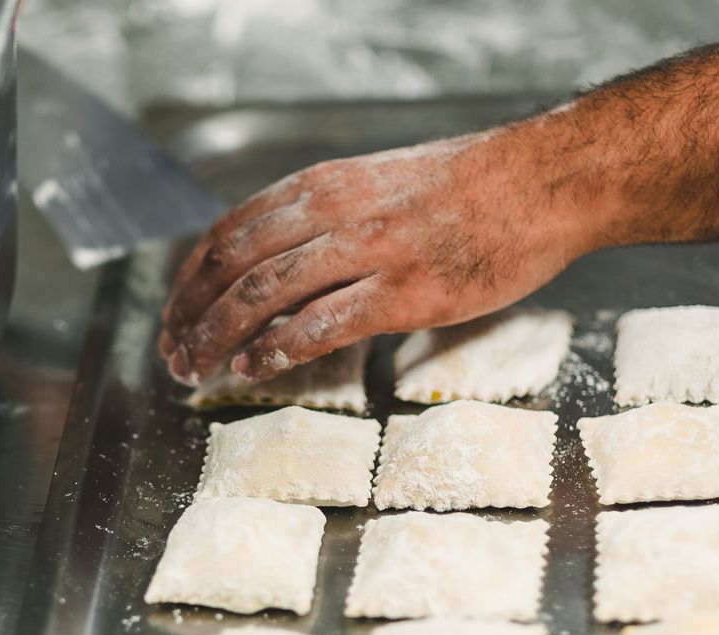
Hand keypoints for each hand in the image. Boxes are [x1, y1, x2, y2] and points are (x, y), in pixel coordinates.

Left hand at [157, 128, 589, 385]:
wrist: (544, 181)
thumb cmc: (467, 188)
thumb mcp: (377, 182)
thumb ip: (326, 217)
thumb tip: (280, 262)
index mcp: (322, 184)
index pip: (228, 232)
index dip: (190, 278)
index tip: (176, 312)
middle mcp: (332, 212)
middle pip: (231, 265)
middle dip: (190, 314)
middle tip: (174, 352)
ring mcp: (366, 251)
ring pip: (262, 296)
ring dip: (218, 337)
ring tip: (197, 368)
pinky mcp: (402, 292)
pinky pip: (319, 326)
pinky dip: (276, 350)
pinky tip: (253, 369)